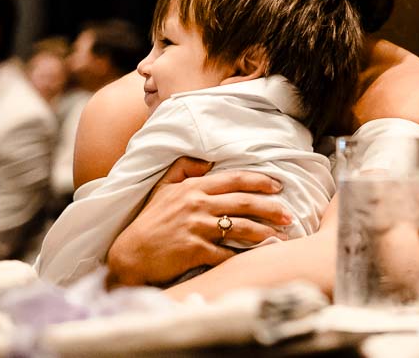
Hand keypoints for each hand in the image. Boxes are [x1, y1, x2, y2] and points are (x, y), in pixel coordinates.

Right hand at [106, 158, 292, 286]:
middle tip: (289, 214)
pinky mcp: (194, 250)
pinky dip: (246, 256)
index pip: (234, 180)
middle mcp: (197, 205)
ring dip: (265, 232)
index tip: (278, 185)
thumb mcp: (162, 189)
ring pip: (240, 227)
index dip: (260, 181)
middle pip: (244, 202)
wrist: (129, 255)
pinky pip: (227, 253)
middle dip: (271, 207)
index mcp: (193, 188)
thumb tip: (207, 162)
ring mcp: (196, 228)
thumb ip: (184, 169)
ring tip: (282, 235)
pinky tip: (261, 256)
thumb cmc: (148, 222)